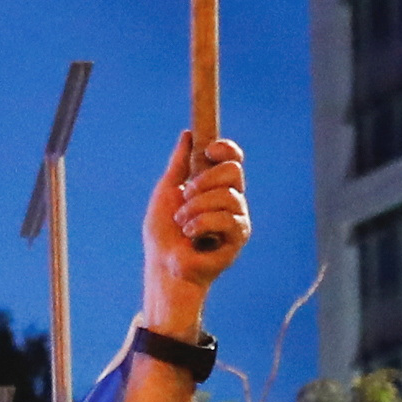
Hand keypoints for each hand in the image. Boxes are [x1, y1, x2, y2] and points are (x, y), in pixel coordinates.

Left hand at [137, 131, 249, 330]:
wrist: (163, 267)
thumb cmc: (163, 235)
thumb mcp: (167, 191)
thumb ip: (178, 163)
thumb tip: (188, 134)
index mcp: (215, 187)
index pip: (233, 159)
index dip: (226, 149)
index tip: (209, 150)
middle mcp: (231, 200)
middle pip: (233, 171)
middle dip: (204, 181)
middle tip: (186, 196)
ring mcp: (237, 218)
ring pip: (227, 195)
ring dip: (196, 207)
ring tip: (183, 224)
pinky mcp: (239, 237)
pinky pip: (226, 218)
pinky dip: (202, 223)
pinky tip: (191, 235)